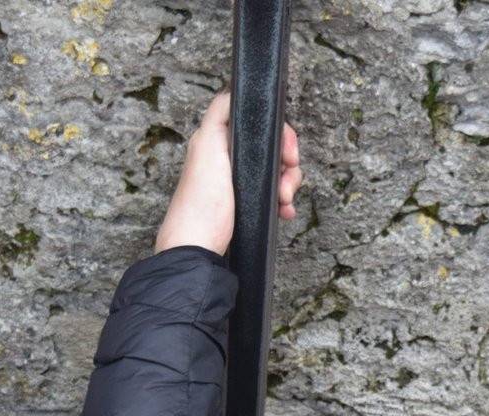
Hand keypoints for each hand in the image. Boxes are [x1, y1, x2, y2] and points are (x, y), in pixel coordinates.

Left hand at [154, 93, 302, 255]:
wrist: (199, 249)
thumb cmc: (201, 205)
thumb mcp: (207, 147)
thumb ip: (219, 114)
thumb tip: (234, 92)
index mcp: (220, 142)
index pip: (259, 124)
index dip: (279, 133)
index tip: (287, 149)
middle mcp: (229, 160)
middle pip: (272, 148)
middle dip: (288, 163)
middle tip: (288, 178)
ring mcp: (238, 184)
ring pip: (277, 172)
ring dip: (288, 184)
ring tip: (284, 200)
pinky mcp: (245, 205)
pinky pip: (274, 196)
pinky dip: (283, 201)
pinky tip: (283, 209)